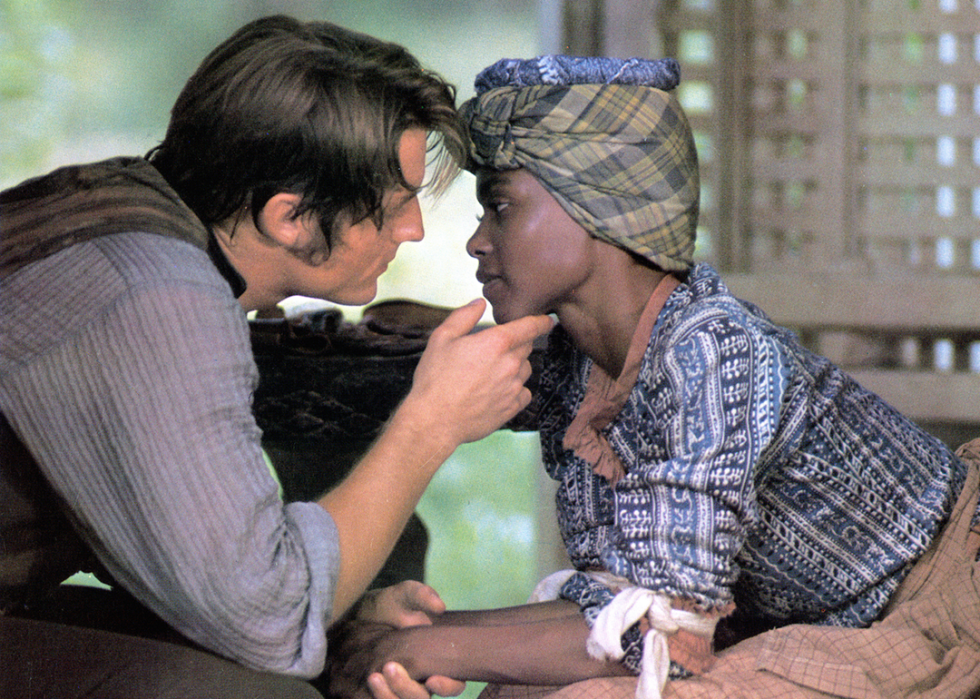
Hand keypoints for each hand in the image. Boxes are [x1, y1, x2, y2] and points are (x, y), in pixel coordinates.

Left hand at [331, 584, 464, 698]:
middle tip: (390, 667)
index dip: (448, 686)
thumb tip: (439, 606)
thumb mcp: (403, 595)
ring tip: (373, 676)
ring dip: (388, 696)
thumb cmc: (388, 606)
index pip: (454, 684)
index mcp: (436, 661)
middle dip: (406, 689)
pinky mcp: (378, 692)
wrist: (356, 617)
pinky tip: (368, 680)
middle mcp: (420, 680)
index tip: (432, 679)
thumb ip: (421, 595)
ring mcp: (398, 688)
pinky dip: (375, 697)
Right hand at [405, 298, 551, 445]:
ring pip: (526, 369)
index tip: (547, 320)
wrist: (435, 420)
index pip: (529, 326)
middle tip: (495, 350)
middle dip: (517, 343)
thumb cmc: (435, 379)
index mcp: (496, 343)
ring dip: (515, 366)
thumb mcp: (442, 338)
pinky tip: (498, 391)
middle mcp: (510, 364)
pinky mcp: (512, 408)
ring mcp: (513, 387)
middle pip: (527, 347)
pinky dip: (515, 389)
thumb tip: (479, 304)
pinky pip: (524, 393)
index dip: (541, 321)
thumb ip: (463, 316)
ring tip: (491, 372)